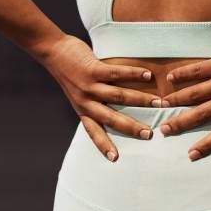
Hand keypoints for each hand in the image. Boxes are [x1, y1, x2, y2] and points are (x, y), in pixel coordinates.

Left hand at [39, 35, 160, 161]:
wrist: (52, 52)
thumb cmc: (69, 72)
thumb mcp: (78, 93)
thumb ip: (94, 101)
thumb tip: (118, 107)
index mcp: (82, 109)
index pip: (93, 131)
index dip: (104, 145)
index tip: (115, 159)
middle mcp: (85, 101)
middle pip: (111, 119)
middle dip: (132, 127)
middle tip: (149, 134)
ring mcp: (89, 86)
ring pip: (119, 97)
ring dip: (140, 100)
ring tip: (158, 103)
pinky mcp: (92, 70)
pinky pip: (117, 74)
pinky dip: (134, 74)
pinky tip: (148, 76)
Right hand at [159, 26, 210, 160]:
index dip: (207, 145)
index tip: (191, 154)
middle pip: (201, 115)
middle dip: (181, 124)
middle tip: (164, 130)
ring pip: (195, 94)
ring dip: (177, 100)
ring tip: (162, 105)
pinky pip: (198, 71)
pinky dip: (183, 75)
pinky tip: (171, 78)